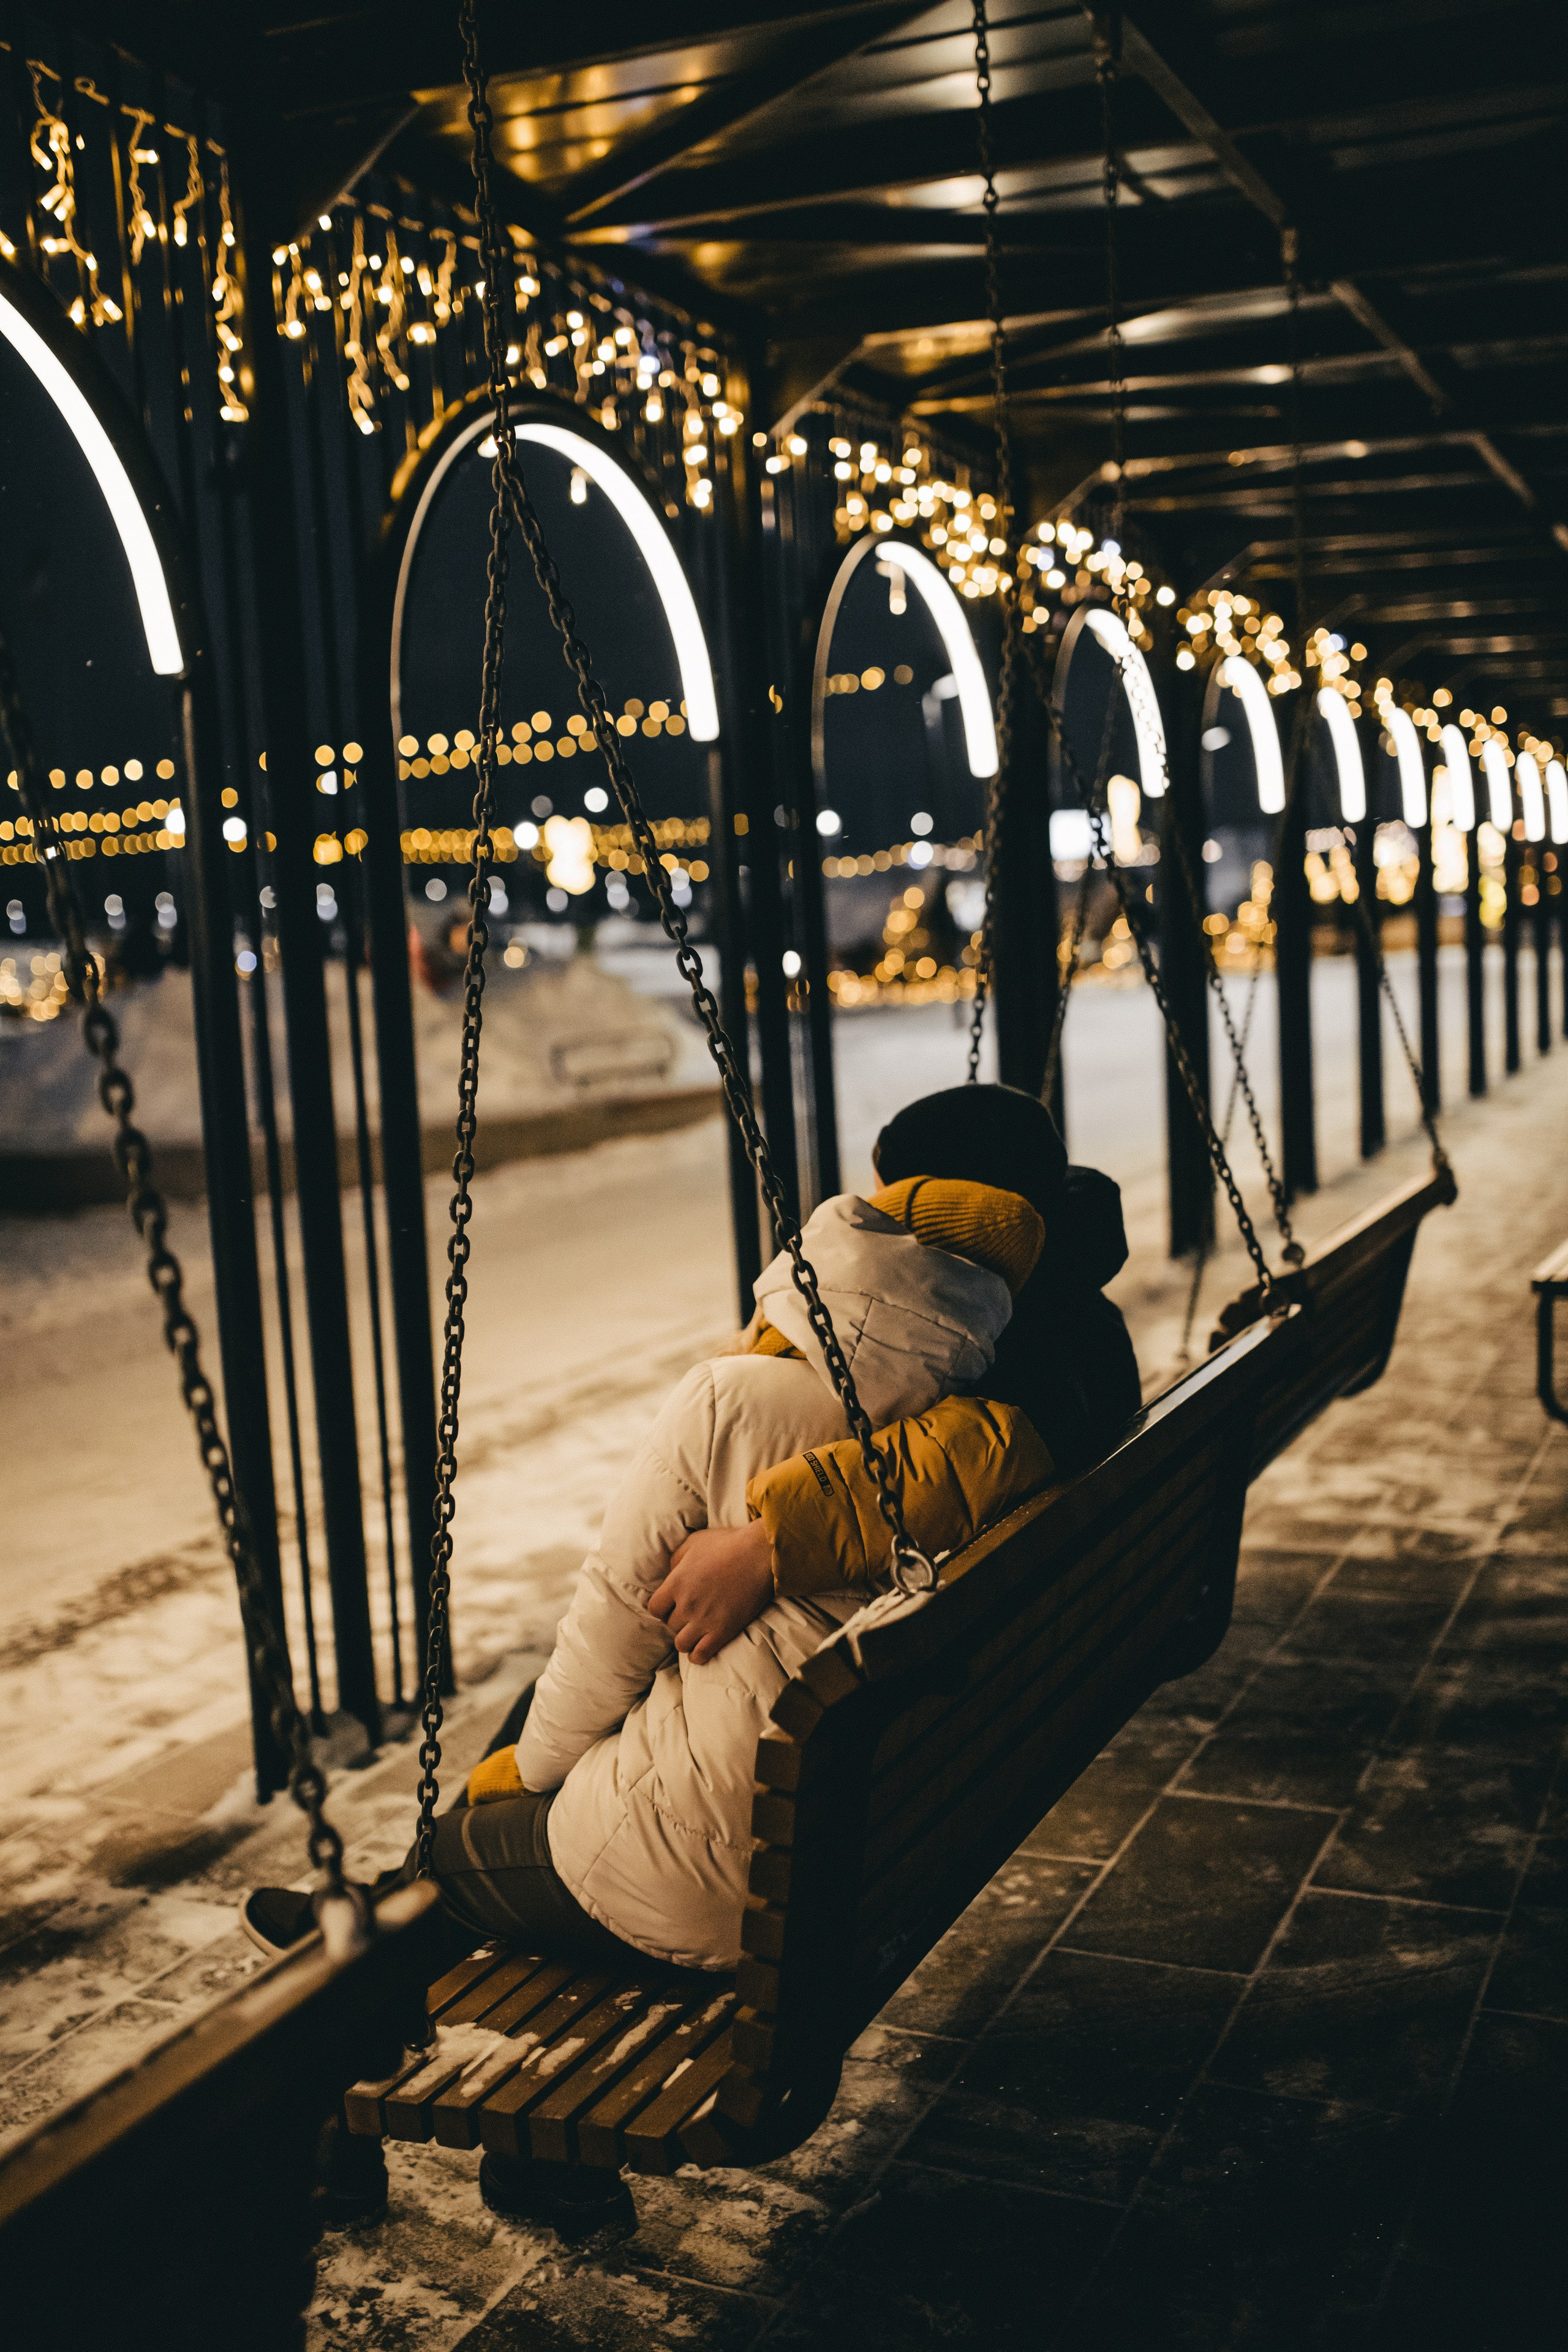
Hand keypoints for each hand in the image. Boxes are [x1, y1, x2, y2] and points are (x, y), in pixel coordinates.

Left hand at [648, 1521, 773, 1664]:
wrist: (759, 1555)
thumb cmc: (727, 1544)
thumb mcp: (694, 1542)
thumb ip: (676, 1559)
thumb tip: (670, 1573)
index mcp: (676, 1582)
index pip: (654, 1608)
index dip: (662, 1608)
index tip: (671, 1605)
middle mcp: (686, 1604)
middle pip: (669, 1625)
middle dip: (677, 1620)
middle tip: (690, 1615)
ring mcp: (704, 1620)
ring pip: (681, 1643)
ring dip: (686, 1639)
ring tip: (695, 1632)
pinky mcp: (722, 1631)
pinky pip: (700, 1655)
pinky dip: (697, 1655)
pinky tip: (701, 1648)